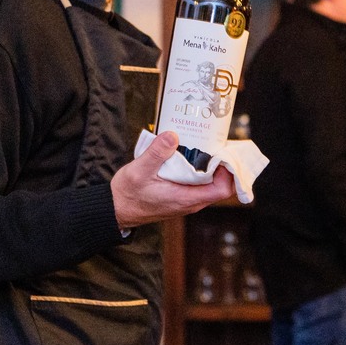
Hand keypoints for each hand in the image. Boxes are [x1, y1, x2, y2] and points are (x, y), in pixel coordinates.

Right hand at [111, 131, 235, 228]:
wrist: (116, 209)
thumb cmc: (127, 194)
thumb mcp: (139, 170)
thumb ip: (157, 153)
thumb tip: (172, 135)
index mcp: (186, 198)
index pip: (222, 190)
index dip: (229, 172)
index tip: (224, 153)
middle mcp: (190, 202)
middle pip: (221, 186)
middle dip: (224, 166)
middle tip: (219, 144)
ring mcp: (186, 200)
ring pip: (211, 185)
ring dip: (213, 167)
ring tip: (209, 146)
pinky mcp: (181, 196)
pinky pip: (199, 184)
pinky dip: (202, 171)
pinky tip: (195, 156)